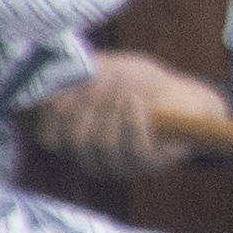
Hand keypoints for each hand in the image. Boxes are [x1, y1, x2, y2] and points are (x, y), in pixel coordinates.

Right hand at [32, 49, 232, 178]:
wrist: (184, 97)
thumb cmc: (140, 83)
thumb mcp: (106, 68)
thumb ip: (77, 72)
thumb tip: (49, 79)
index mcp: (72, 136)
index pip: (48, 136)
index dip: (53, 115)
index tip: (67, 89)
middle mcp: (89, 155)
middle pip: (73, 140)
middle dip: (86, 109)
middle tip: (102, 85)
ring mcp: (116, 164)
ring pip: (100, 145)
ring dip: (111, 113)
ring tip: (125, 92)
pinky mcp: (145, 165)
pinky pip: (132, 148)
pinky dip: (132, 121)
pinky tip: (137, 103)